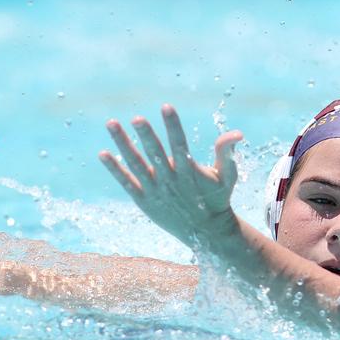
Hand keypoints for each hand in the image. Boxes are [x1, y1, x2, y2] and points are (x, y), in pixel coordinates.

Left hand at [99, 104, 242, 245]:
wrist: (206, 233)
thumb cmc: (217, 199)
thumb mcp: (227, 176)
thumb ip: (226, 153)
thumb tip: (237, 133)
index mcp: (189, 172)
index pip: (180, 144)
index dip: (173, 125)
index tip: (166, 106)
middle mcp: (170, 180)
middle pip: (155, 154)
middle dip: (146, 135)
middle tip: (136, 118)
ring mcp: (155, 191)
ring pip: (135, 165)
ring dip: (122, 144)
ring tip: (111, 123)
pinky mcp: (144, 200)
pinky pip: (126, 183)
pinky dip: (114, 169)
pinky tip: (102, 154)